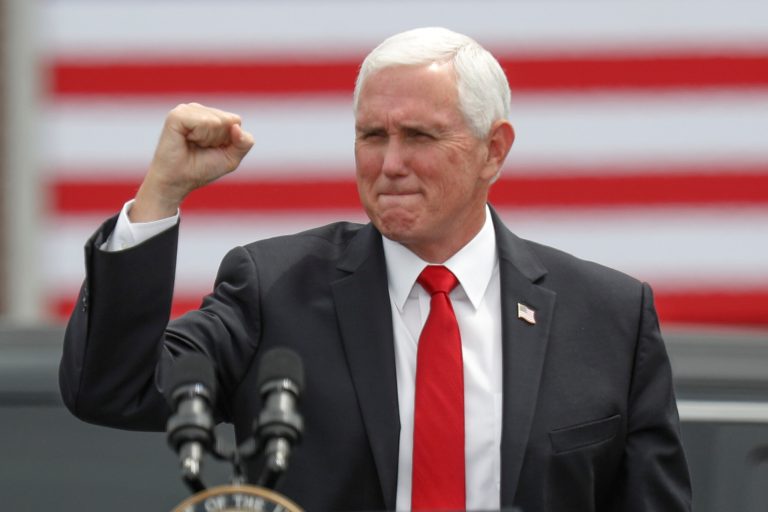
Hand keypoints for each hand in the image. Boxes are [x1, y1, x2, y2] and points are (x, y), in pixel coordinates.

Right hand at [130, 103, 254, 221]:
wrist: (178, 182)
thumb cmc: (202, 169)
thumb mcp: (231, 158)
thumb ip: (244, 143)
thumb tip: (236, 126)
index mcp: (210, 116)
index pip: (235, 121)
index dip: (229, 140)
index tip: (212, 149)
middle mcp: (198, 110)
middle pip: (227, 120)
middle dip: (218, 140)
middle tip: (200, 148)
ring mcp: (186, 110)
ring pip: (216, 121)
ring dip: (208, 139)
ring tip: (193, 144)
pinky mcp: (177, 115)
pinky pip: (203, 122)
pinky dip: (199, 136)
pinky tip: (187, 140)